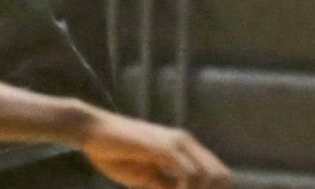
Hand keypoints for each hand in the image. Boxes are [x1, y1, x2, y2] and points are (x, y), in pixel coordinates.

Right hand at [82, 110, 231, 187]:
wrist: (94, 131)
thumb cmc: (118, 153)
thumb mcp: (149, 178)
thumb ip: (168, 185)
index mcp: (184, 147)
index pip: (219, 174)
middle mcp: (184, 141)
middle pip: (220, 176)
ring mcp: (174, 142)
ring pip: (207, 176)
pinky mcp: (161, 146)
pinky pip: (188, 174)